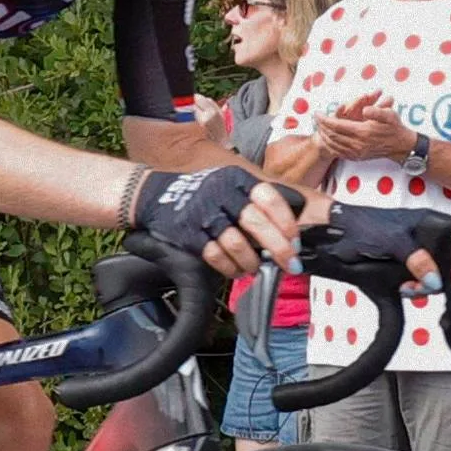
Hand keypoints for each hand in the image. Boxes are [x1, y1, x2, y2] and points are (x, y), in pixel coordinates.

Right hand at [135, 166, 307, 275]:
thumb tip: (289, 231)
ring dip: (252, 262)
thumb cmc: (203, 195)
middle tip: (291, 264)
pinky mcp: (188, 233)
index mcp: (236, 180)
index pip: (269, 198)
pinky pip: (215, 255)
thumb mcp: (229, 185)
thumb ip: (255, 202)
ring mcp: (203, 213)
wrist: (155, 195)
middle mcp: (221, 193)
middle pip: (257, 223)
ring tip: (256, 268)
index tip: (295, 241)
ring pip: (236, 243)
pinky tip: (236, 271)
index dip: (286, 222)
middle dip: (280, 248)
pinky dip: (229, 268)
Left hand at [320, 97, 420, 162]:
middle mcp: (358, 144)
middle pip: (332, 136)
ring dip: (324, 136)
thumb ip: (376, 111)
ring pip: (334, 145)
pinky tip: (327, 140)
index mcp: (363, 132)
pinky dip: (330, 146)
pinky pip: (339, 152)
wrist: (402, 146)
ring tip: (318, 127)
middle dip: (321, 127)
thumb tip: (365, 109)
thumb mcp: (389, 115)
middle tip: (314, 119)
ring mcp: (357, 153)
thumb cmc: (395, 127)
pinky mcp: (357, 157)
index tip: (317, 113)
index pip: (337, 126)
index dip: (325, 119)